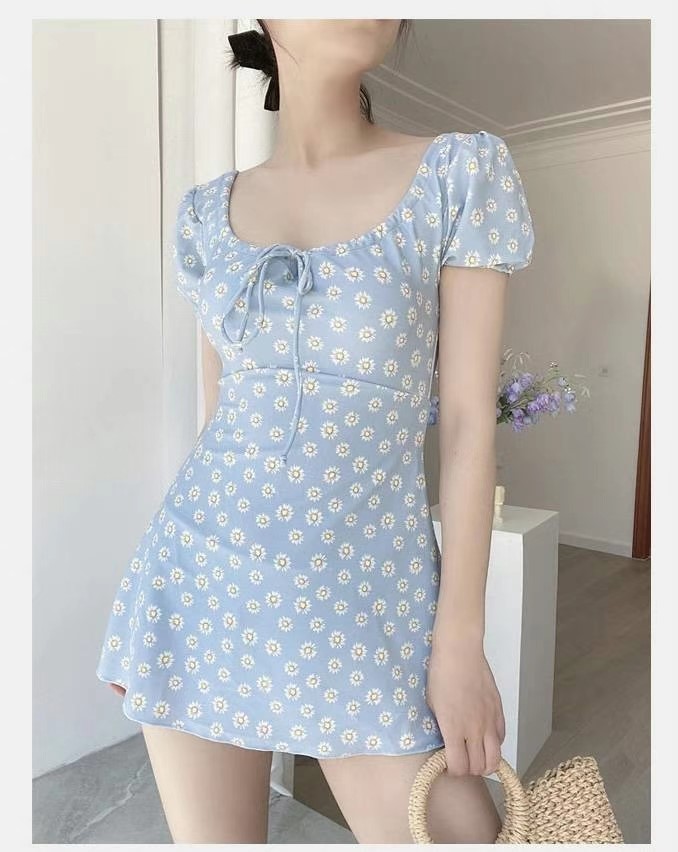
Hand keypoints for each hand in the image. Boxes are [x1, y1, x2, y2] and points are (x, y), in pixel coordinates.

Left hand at [426, 635, 505, 776]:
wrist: (459, 651)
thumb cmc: (440, 673)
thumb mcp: (431, 703)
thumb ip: (440, 726)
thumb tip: (444, 740)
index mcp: (453, 728)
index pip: (459, 767)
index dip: (453, 771)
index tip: (447, 764)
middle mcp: (474, 729)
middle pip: (479, 767)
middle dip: (469, 770)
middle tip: (462, 761)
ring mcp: (489, 720)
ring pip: (496, 758)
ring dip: (485, 763)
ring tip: (476, 756)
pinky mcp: (498, 710)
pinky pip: (502, 737)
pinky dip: (495, 744)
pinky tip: (485, 737)